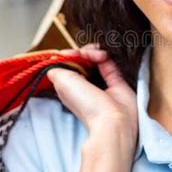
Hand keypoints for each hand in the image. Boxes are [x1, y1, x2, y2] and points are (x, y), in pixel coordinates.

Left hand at [47, 45, 137, 160]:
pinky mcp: (115, 78)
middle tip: (84, 54)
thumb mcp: (61, 82)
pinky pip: (108, 61)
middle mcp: (84, 83)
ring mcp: (99, 80)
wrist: (112, 119)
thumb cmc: (86, 105)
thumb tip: (57, 58)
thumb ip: (56, 68)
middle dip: (82, 52)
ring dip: (94, 52)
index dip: (68, 55)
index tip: (69, 53)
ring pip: (94, 58)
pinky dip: (105, 56)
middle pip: (80, 59)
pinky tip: (104, 56)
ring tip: (98, 56)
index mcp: (69, 86)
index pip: (66, 64)